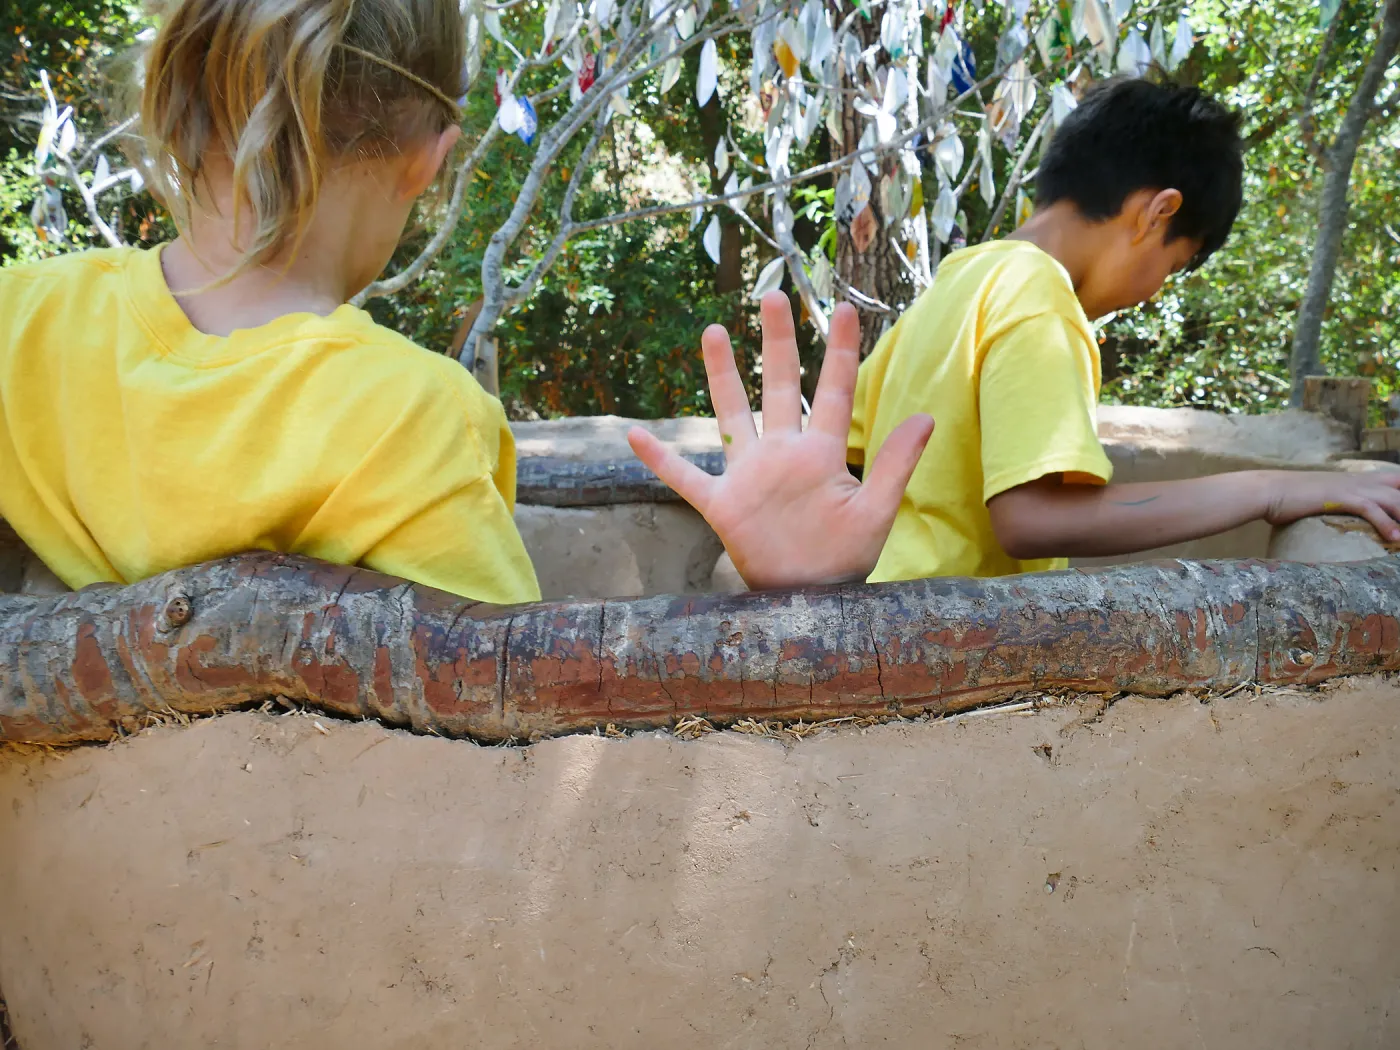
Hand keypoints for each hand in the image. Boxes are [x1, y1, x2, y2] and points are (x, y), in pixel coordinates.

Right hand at [627, 291, 933, 589]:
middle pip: (779, 386)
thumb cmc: (845, 560)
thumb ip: (895, 464)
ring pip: (730, 414)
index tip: (846, 308)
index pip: (832, 390)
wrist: (810, 602)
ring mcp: (748, 476)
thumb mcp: (875, 512)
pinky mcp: (722, 505)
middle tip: (773, 297)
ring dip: (721, 375)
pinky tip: (635, 435)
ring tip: (711, 331)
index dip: (840, 350)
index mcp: (820, 453)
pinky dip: (660, 460)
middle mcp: (782, 454)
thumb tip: (926, 416)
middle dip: (777, 341)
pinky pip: (685, 477)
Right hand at [1262, 470, 1399, 541]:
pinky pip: (1371, 509)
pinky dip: (1386, 523)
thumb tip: (1340, 519)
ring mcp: (1351, 487)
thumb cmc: (1289, 497)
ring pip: (1393, 499)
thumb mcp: (1321, 498)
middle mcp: (1359, 480)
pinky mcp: (1341, 497)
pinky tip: (1395, 538)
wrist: (1269, 490)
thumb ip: (1337, 504)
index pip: (1395, 480)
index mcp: (1356, 479)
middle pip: (1399, 489)